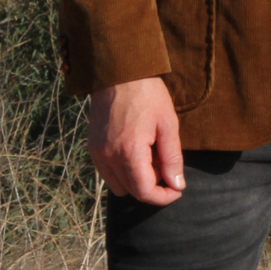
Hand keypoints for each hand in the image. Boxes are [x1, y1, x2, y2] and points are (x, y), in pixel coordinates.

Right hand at [88, 77, 184, 204]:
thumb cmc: (148, 96)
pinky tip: (138, 153)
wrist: (119, 73)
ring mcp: (97, 154)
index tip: (178, 190)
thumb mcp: (168, 124)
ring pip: (118, 185)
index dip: (163, 197)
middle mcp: (108, 158)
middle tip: (168, 168)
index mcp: (129, 153)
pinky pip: (107, 173)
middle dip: (152, 187)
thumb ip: (172, 158)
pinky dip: (123, 172)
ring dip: (137, 181)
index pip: (144, 191)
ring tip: (153, 158)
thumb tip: (177, 185)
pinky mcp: (92, 148)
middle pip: (131, 191)